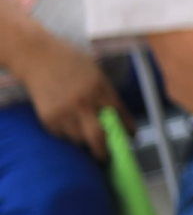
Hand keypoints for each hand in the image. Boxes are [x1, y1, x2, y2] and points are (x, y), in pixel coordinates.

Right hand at [17, 34, 133, 159]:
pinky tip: (68, 124)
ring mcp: (63, 112)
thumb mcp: (97, 75)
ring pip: (78, 140)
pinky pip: (62, 136)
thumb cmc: (72, 63)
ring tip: (86, 136)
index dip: (127, 130)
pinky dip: (68, 135)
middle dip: (104, 152)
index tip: (132, 139)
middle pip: (97, 137)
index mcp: (99, 89)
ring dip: (84, 142)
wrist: (39, 57)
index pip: (119, 115)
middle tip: (108, 157)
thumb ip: (106, 95)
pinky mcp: (48, 118)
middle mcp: (82, 103)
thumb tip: (118, 120)